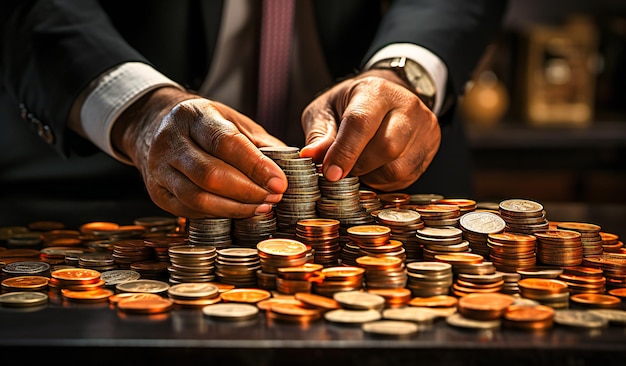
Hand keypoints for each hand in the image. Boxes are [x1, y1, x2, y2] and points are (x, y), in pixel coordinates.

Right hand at [111, 87, 287, 218]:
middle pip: (210, 174)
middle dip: (248, 191)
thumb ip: (260, 142)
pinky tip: (239, 211)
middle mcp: (170, 140)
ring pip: (197, 198)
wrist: (159, 128)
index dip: (255, 166)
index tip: (280, 182)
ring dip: (235, 208)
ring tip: (262, 206)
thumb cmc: (207, 126)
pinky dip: (218, 214)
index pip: (225, 142)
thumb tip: (291, 166)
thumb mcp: (233, 121)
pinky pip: (189, 210)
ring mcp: (159, 168)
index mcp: (193, 115)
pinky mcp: (157, 192)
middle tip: (274, 197)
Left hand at [299, 69, 440, 191]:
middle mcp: (407, 106)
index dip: (344, 152)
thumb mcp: (326, 110)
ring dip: (372, 175)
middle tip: (342, 169)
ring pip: (398, 167)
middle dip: (359, 166)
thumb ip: (319, 134)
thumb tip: (310, 156)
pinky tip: (375, 169)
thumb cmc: (351, 105)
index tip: (330, 173)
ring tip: (359, 166)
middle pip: (386, 147)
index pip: (361, 123)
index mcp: (376, 91)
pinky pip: (407, 177)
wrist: (386, 97)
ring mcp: (424, 127)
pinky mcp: (430, 146)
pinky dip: (385, 180)